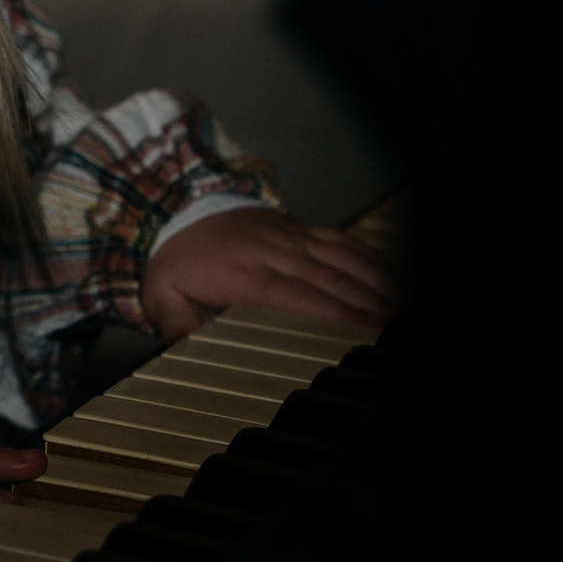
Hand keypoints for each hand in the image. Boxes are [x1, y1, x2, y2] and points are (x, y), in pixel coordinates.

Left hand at [140, 207, 392, 339]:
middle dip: (365, 307)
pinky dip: (371, 260)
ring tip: (400, 311)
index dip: (330, 312)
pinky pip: (344, 242)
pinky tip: (391, 280)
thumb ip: (177, 326)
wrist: (178, 211)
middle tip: (392, 332)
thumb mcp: (162, 297)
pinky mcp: (302, 229)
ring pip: (343, 260)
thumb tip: (188, 350)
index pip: (294, 295)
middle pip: (328, 281)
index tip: (359, 331)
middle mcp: (273, 252)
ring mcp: (291, 237)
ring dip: (375, 286)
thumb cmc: (176, 263)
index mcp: (242, 273)